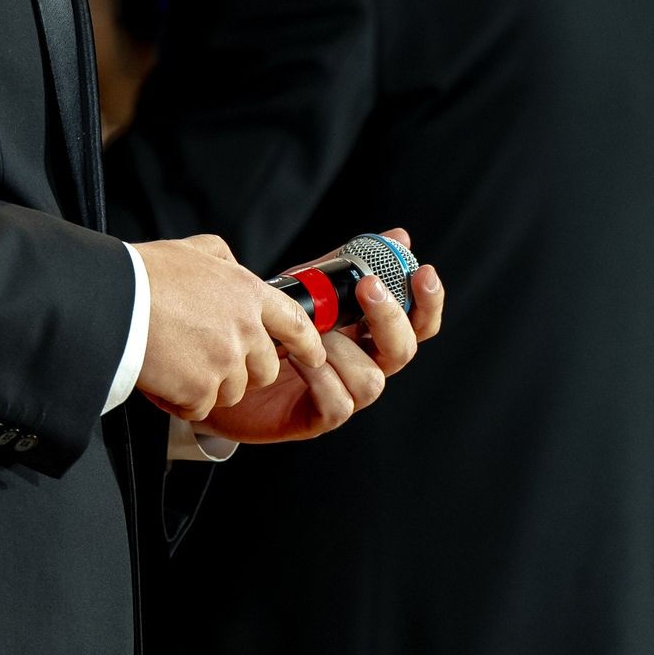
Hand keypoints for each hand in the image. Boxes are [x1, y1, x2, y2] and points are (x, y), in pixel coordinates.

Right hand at [133, 235, 328, 422]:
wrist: (113, 304)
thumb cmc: (144, 274)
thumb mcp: (192, 250)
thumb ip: (223, 261)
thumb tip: (233, 269)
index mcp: (247, 292)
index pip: (295, 323)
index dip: (308, 343)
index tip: (313, 355)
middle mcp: (244, 328)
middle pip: (265, 369)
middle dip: (243, 370)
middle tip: (210, 360)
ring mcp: (225, 362)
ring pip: (233, 391)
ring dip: (208, 385)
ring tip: (177, 364)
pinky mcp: (202, 389)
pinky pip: (201, 408)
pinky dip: (182, 401)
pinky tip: (163, 379)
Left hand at [195, 226, 445, 445]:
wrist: (225, 363)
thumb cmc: (273, 327)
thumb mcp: (308, 288)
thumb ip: (347, 265)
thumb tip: (400, 236)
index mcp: (369, 333)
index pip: (417, 322)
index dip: (428, 301)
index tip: (423, 272)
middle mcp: (365, 364)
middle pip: (404, 349)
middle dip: (390, 317)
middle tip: (368, 287)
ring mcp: (345, 394)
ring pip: (372, 379)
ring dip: (343, 350)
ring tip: (313, 332)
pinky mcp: (319, 418)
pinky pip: (339, 404)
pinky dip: (322, 378)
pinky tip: (298, 360)